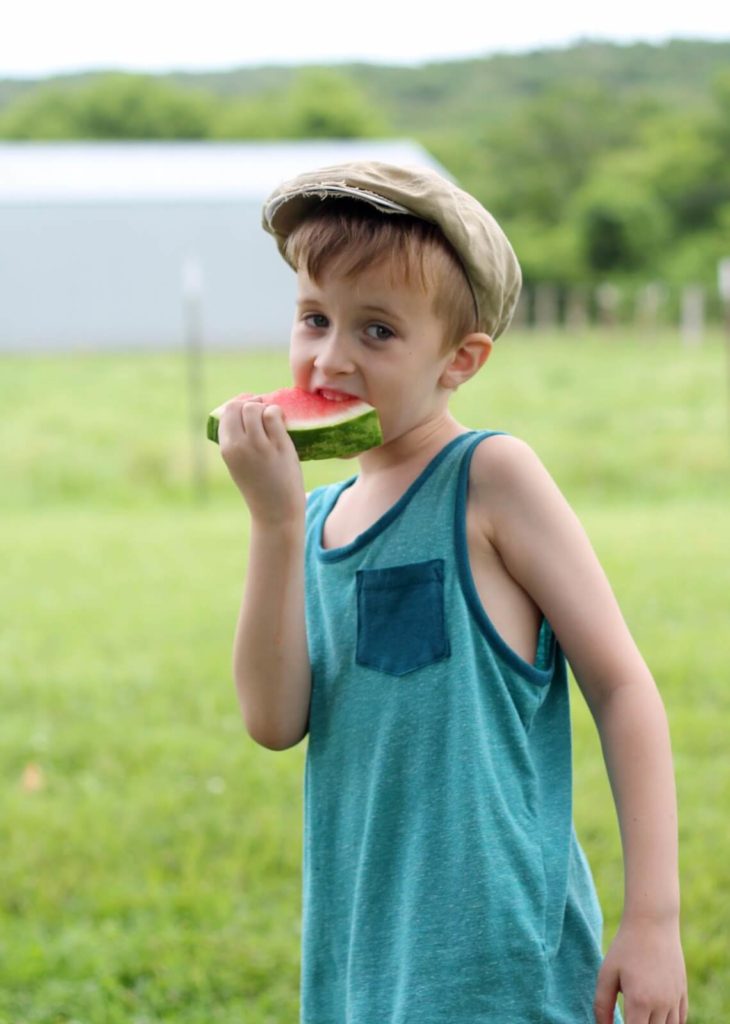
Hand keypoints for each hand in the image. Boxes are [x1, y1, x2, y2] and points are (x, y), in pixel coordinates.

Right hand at [217, 399, 304, 524]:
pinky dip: (278, 413)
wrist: (276, 511)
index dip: (239, 405)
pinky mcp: (279, 446)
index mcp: (226, 449)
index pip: (226, 412)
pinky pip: (273, 414)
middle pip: (239, 405)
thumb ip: (237, 440)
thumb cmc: (259, 486)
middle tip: (263, 411)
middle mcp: (239, 445)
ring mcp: (259, 445)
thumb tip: (246, 408)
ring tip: (273, 419)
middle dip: (252, 404)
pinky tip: (282, 422)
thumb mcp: (238, 463)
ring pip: (255, 407)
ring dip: (265, 408)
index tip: (250, 409)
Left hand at [594, 915, 687, 1023]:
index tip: (618, 1023)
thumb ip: (602, 1005)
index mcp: (639, 1002)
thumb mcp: (607, 973)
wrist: (652, 922)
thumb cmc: (625, 947)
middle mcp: (661, 1005)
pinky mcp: (682, 992)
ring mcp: (675, 1000)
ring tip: (641, 1015)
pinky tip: (656, 1018)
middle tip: (629, 1015)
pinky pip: (680, 1021)